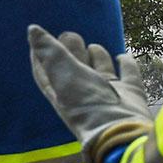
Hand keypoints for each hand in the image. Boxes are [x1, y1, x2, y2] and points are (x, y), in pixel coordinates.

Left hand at [27, 27, 151, 162]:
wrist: (123, 132)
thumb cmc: (88, 104)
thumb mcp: (64, 74)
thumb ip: (49, 51)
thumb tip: (31, 29)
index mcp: (62, 94)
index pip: (46, 73)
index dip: (40, 56)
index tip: (37, 37)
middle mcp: (85, 95)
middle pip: (75, 68)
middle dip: (72, 51)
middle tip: (71, 35)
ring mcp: (109, 95)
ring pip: (101, 71)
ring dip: (97, 57)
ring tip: (93, 46)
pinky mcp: (131, 95)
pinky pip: (129, 75)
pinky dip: (126, 64)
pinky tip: (122, 56)